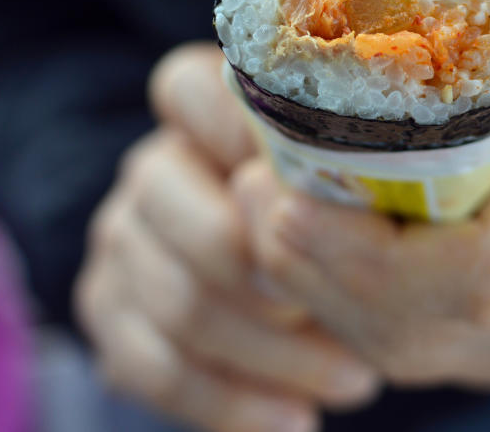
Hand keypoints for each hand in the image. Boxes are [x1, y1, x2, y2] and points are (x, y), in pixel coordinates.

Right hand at [74, 44, 378, 431]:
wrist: (337, 293)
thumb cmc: (368, 220)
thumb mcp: (376, 177)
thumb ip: (363, 164)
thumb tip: (357, 192)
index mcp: (204, 110)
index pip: (186, 90)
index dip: (239, 134)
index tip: (314, 193)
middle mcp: (156, 168)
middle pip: (167, 198)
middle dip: (262, 269)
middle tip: (348, 313)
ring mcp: (125, 240)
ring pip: (175, 297)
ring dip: (270, 353)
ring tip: (354, 379)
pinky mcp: (113, 313)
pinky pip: (154, 367)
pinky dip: (231, 401)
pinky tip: (296, 418)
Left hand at [233, 21, 489, 394]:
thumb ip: (434, 58)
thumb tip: (303, 52)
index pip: (482, 260)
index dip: (363, 250)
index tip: (278, 202)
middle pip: (440, 319)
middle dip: (323, 276)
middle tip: (251, 213)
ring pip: (424, 351)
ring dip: (329, 300)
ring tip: (269, 235)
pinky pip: (435, 355)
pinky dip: (363, 317)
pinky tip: (320, 275)